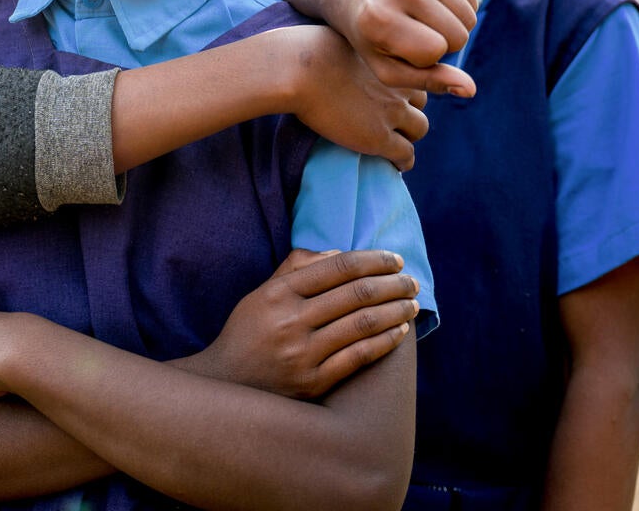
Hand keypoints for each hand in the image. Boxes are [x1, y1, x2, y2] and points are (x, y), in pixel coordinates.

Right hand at [184, 249, 418, 399]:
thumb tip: (339, 254)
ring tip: (412, 303)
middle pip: (356, 294)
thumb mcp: (262, 294)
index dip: (373, 260)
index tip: (394, 259)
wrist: (227, 385)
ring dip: (395, 311)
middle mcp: (291, 320)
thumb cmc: (248, 333)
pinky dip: (385, 341)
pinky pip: (358, 356)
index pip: (338, 267)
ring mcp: (303, 354)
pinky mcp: (313, 382)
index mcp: (278, 293)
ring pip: (363, 324)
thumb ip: (296, 269)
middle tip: (411, 280)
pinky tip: (399, 331)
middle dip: (392, 284)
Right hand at [279, 24, 429, 167]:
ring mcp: (391, 113)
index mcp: (389, 62)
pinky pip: (405, 155)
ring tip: (395, 144)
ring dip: (408, 136)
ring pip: (418, 130)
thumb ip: (356, 51)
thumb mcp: (341, 39)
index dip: (404, 89)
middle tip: (391, 120)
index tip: (391, 96)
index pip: (413, 77)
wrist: (299, 72)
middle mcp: (397, 87)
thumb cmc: (307, 51)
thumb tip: (346, 54)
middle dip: (409, 111)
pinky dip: (403, 161)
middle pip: (421, 103)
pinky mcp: (379, 138)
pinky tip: (394, 165)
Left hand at [311, 0, 478, 97]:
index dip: (424, 58)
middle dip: (443, 43)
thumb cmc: (371, 37)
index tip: (402, 48)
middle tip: (414, 33)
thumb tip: (470, 89)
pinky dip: (457, 6)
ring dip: (451, 25)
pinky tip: (430, 2)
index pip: (435, 52)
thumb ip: (428, 82)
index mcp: (380, 17)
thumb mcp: (387, 68)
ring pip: (470, 17)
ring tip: (421, 19)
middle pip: (459, 35)